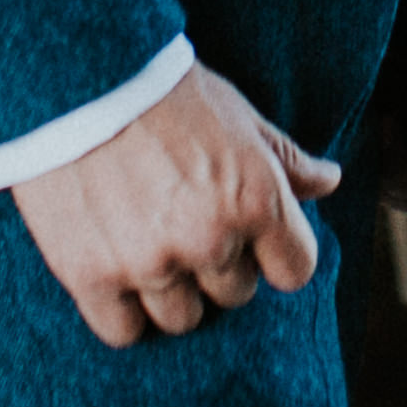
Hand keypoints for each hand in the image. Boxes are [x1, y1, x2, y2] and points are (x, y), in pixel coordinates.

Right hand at [11, 66, 339, 345]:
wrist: (76, 75)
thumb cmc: (163, 90)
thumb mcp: (237, 114)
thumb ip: (285, 158)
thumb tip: (329, 182)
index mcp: (256, 198)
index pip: (294, 270)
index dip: (273, 254)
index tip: (249, 239)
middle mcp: (209, 239)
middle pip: (235, 295)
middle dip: (217, 265)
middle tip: (185, 226)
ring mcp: (150, 262)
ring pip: (182, 318)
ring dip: (170, 291)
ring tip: (147, 245)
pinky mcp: (92, 276)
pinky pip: (124, 331)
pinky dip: (121, 311)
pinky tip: (114, 270)